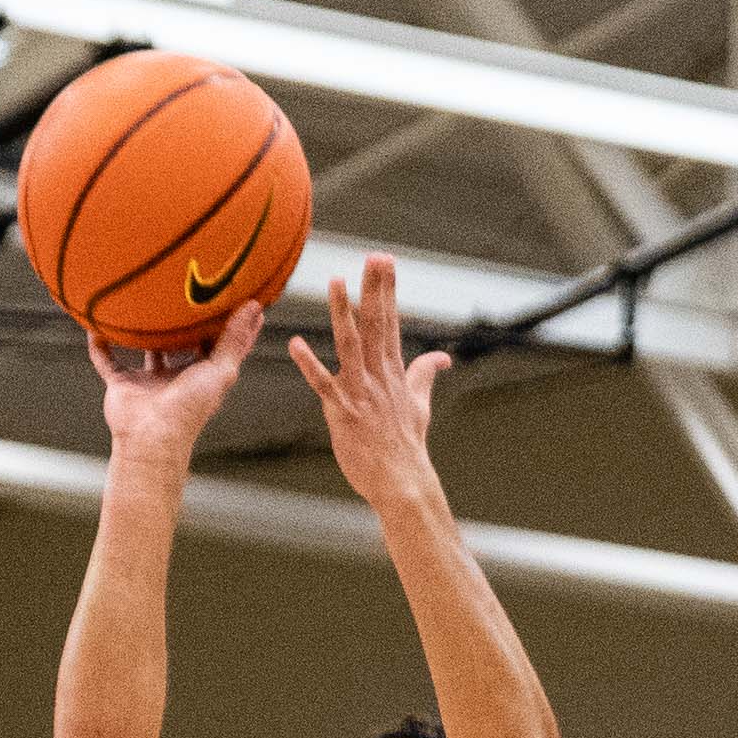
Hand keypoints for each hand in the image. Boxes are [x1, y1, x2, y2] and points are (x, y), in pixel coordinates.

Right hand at [96, 301, 260, 463]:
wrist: (152, 435)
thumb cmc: (190, 407)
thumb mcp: (220, 370)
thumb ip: (235, 339)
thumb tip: (256, 307)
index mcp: (202, 374)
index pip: (218, 343)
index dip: (227, 323)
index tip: (234, 296)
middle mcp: (176, 376)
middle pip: (181, 343)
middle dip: (184, 321)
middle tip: (185, 287)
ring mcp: (148, 380)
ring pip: (145, 348)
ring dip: (142, 330)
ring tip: (141, 299)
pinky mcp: (122, 384)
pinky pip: (107, 360)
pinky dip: (100, 345)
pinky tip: (95, 324)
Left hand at [287, 256, 447, 510]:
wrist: (402, 481)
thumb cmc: (407, 445)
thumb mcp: (420, 405)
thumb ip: (425, 374)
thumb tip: (442, 357)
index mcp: (394, 372)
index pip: (392, 322)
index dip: (388, 290)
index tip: (386, 261)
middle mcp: (379, 376)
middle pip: (377, 324)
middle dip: (374, 288)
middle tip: (373, 255)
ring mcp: (361, 392)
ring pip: (351, 345)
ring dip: (343, 313)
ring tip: (335, 281)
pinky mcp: (343, 412)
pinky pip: (323, 385)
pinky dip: (309, 365)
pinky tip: (296, 344)